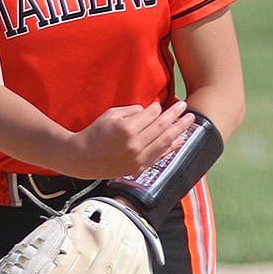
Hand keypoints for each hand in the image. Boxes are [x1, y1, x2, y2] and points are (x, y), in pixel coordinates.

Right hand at [65, 101, 194, 178]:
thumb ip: (132, 111)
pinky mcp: (138, 168)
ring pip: (165, 142)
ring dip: (179, 130)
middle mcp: (135, 144)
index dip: (158, 108)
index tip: (161, 105)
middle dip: (175, 116)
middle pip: (162, 127)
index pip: (151, 115)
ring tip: (190, 121)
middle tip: (185, 107)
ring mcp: (138, 158)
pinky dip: (171, 147)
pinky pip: (159, 156)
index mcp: (127, 129)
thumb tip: (150, 110)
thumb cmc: (95, 133)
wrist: (82, 159)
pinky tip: (179, 139)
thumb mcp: (110, 115)